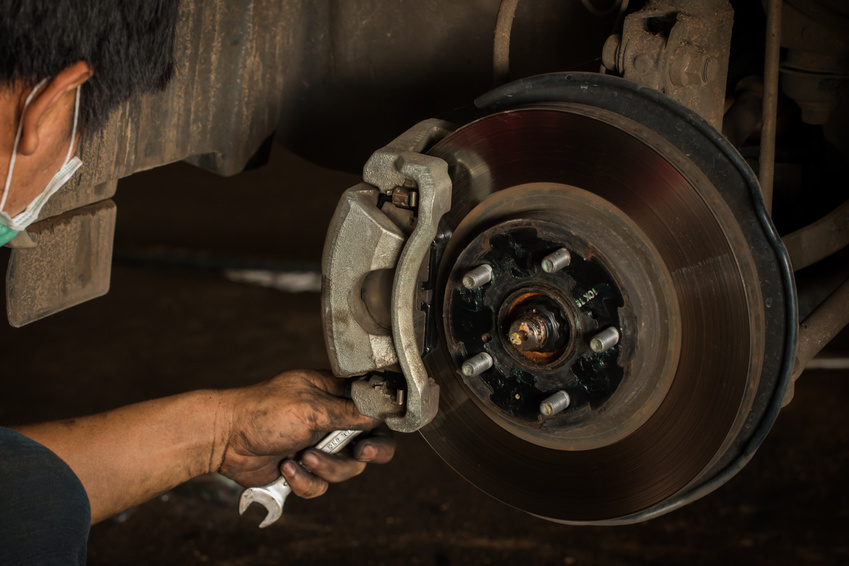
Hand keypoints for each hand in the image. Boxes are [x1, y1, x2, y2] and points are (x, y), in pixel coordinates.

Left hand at [217, 369, 392, 490]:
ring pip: (346, 469)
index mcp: (334, 395)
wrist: (225, 439)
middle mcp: (331, 420)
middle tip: (360, 453)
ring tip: (302, 457)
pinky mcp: (304, 469)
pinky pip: (321, 485)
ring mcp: (318, 445)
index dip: (381, 423)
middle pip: (369, 443)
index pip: (372, 407)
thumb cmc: (263, 412)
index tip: (374, 434)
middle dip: (364, 453)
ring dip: (326, 467)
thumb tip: (379, 412)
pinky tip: (286, 468)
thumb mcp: (311, 408)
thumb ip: (348, 412)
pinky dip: (304, 480)